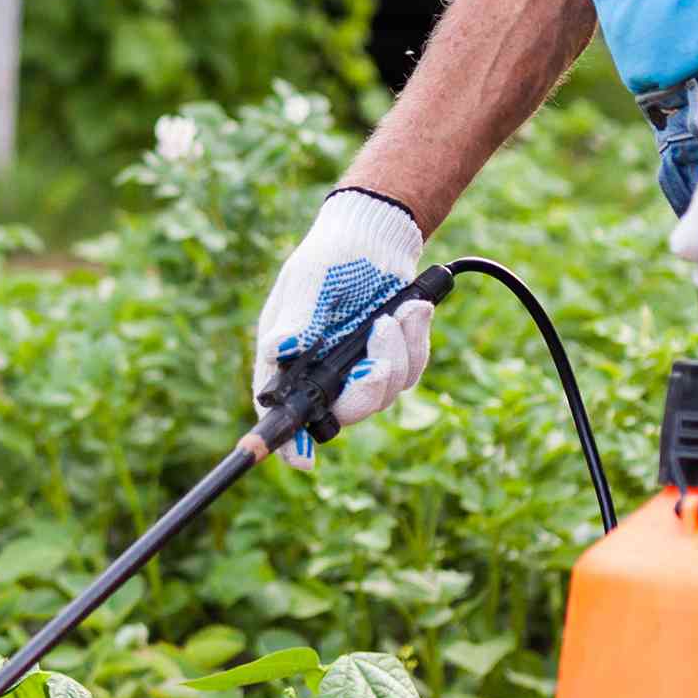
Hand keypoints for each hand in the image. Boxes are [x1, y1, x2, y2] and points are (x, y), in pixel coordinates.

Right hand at [251, 186, 436, 463]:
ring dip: (398, 352)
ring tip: (398, 311)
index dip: (290, 442)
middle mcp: (322, 376)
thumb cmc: (329, 260)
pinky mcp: (392, 361)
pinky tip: (413, 308)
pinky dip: (416, 341)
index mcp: (288, 363)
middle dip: (367, 387)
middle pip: (345, 412)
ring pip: (385, 393)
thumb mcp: (308, 284)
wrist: (373, 238)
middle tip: (378, 354)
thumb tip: (281, 351)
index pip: (282, 414)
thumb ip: (296, 321)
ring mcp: (359, 372)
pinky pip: (412, 371)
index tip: (302, 459)